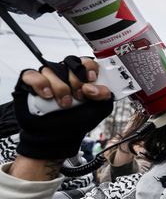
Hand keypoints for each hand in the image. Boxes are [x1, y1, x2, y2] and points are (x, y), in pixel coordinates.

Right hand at [10, 56, 113, 179]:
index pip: (86, 61)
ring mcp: (46, 78)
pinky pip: (32, 75)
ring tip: (64, 103)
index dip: (89, 67)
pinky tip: (48, 95)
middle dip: (76, 80)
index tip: (92, 79)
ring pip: (51, 70)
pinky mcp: (29, 84)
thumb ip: (104, 97)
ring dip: (60, 87)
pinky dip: (41, 84)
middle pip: (69, 63)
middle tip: (79, 96)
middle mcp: (64, 74)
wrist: (56, 138)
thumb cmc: (76, 121)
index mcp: (81, 77)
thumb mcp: (98, 110)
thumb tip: (97, 88)